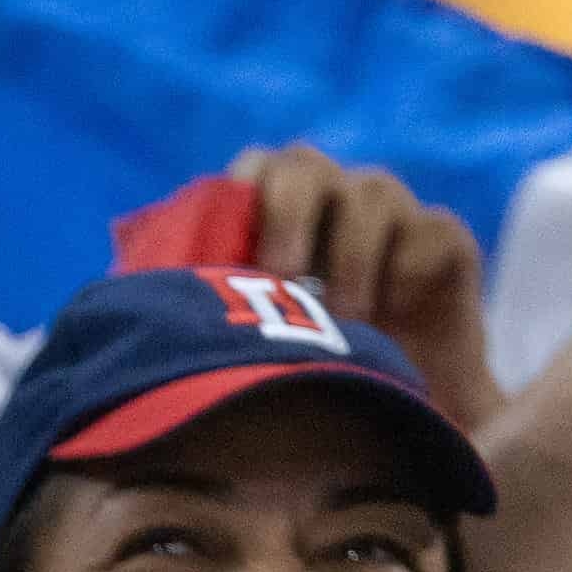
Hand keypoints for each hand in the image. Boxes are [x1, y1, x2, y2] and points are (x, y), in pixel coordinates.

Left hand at [226, 145, 499, 422]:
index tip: (223, 253)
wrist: (402, 408)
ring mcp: (392, 213)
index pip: (252, 169)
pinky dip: (404, 272)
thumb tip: (128, 300)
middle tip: (282, 273)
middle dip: (288, 211)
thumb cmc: (310, 375)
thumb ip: (201, 309)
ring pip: (370, 192)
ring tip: (346, 319)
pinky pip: (427, 231)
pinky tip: (393, 318)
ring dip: (350, 256)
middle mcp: (333, 199)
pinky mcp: (443, 239)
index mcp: (278, 212)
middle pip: (304, 163)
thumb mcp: (246, 343)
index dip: (235, 193)